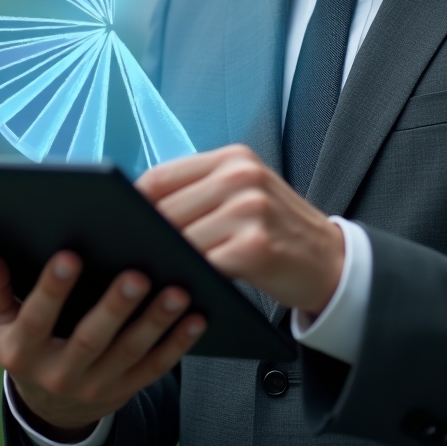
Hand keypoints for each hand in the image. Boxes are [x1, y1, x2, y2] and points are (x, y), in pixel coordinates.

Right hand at [0, 239, 205, 440]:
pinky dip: (178, 343)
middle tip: (137, 274)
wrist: (51, 402)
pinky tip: (196, 316)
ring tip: (177, 289)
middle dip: (115, 307)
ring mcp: (96, 386)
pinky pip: (156, 367)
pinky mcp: (127, 389)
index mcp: (22, 351)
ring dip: (155, 322)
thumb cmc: (25, 338)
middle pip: (90, 340)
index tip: (69, 255)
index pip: (36, 320)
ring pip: (129, 353)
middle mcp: (59, 374)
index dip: (52, 290)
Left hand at [137, 144, 343, 314]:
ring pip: (181, 238)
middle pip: (166, 208)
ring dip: (164, 260)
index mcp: (233, 158)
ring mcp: (250, 209)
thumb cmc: (277, 231)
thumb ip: (201, 193)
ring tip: (148, 274)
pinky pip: (204, 264)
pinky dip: (188, 278)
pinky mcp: (255, 246)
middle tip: (123, 256)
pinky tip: (180, 288)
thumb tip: (137, 211)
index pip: (162, 175)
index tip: (115, 224)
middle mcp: (241, 175)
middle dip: (144, 235)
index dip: (133, 203)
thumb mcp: (244, 195)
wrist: (332, 261)